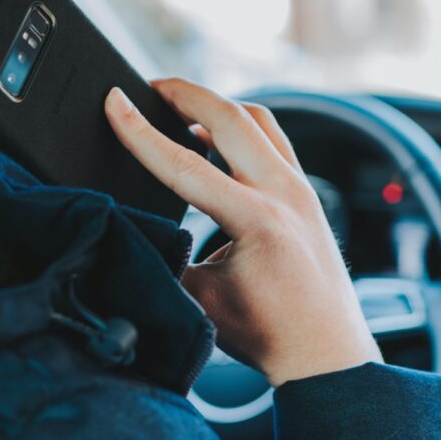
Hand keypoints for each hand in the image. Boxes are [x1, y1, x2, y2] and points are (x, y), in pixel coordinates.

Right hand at [105, 80, 381, 386]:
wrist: (327, 353)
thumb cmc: (269, 334)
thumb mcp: (200, 299)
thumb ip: (165, 256)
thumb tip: (131, 224)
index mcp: (256, 220)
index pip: (185, 163)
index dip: (140, 131)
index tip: (113, 101)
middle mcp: (286, 194)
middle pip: (231, 116)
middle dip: (185, 93)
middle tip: (149, 86)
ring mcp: (303, 189)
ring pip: (259, 120)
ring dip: (217, 106)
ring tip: (180, 106)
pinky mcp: (308, 193)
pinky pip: (275, 140)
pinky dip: (242, 127)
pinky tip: (217, 137)